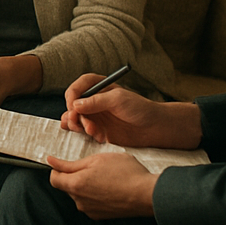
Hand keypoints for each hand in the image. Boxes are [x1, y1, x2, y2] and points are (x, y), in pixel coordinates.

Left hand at [48, 152, 155, 218]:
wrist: (147, 194)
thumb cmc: (125, 172)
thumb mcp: (96, 160)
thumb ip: (70, 164)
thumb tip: (51, 161)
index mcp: (76, 185)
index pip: (54, 179)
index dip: (58, 168)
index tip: (67, 162)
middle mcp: (80, 202)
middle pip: (67, 187)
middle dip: (74, 176)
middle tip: (94, 166)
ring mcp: (91, 211)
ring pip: (79, 195)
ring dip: (86, 185)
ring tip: (105, 177)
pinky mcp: (101, 216)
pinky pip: (90, 203)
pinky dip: (95, 195)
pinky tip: (110, 187)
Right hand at [61, 74, 202, 151]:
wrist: (153, 128)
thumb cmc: (139, 108)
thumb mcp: (118, 100)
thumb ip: (96, 101)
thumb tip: (76, 105)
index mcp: (98, 87)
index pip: (78, 87)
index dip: (72, 96)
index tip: (73, 106)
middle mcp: (93, 101)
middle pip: (72, 105)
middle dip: (73, 115)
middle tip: (78, 122)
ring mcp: (94, 116)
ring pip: (74, 119)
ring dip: (78, 126)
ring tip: (92, 131)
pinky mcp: (97, 130)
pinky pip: (82, 132)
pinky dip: (85, 135)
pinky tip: (98, 137)